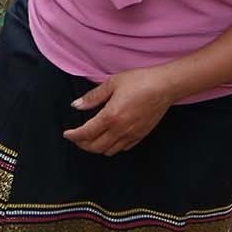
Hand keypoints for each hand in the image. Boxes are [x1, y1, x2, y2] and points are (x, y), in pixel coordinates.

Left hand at [63, 65, 183, 153]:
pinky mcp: (141, 135)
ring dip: (96, 148)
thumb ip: (93, 97)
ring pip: (108, 151)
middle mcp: (120, 129)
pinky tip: (109, 138)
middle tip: (76, 137)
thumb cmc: (139, 81)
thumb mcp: (112, 83)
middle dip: (82, 144)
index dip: (73, 136)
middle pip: (95, 147)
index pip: (86, 133)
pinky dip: (112, 147)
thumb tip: (76, 105)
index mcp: (110, 116)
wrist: (165, 86)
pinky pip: (123, 148)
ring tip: (91, 139)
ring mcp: (131, 134)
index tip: (67, 134)